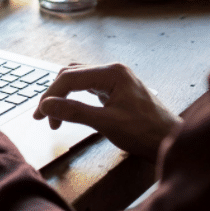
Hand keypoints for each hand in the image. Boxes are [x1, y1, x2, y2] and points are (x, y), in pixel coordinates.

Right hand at [33, 63, 181, 161]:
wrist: (170, 140)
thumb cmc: (145, 132)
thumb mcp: (107, 123)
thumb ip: (75, 112)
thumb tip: (47, 106)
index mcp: (112, 73)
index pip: (70, 77)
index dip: (50, 96)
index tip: (39, 116)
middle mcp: (113, 70)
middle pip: (72, 75)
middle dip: (54, 95)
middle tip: (43, 118)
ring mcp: (115, 79)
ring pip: (79, 79)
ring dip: (64, 95)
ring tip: (54, 116)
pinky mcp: (116, 89)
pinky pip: (88, 87)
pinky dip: (75, 97)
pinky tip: (70, 110)